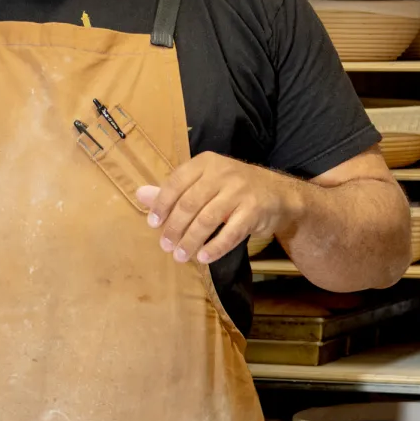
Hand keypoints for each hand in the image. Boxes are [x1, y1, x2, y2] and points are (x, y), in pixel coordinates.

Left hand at [134, 153, 304, 265]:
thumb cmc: (233, 189)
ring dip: (191, 241)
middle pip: (189, 204)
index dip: (162, 205)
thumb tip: (140, 195)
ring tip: (181, 256)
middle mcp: (223, 173)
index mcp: (205, 163)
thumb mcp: (204, 184)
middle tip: (165, 246)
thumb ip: (173, 191)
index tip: (153, 224)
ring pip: (207, 220)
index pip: (176, 182)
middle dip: (174, 228)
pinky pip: (231, 233)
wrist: (279, 195)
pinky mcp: (255, 210)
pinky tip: (203, 257)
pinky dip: (215, 247)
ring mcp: (240, 191)